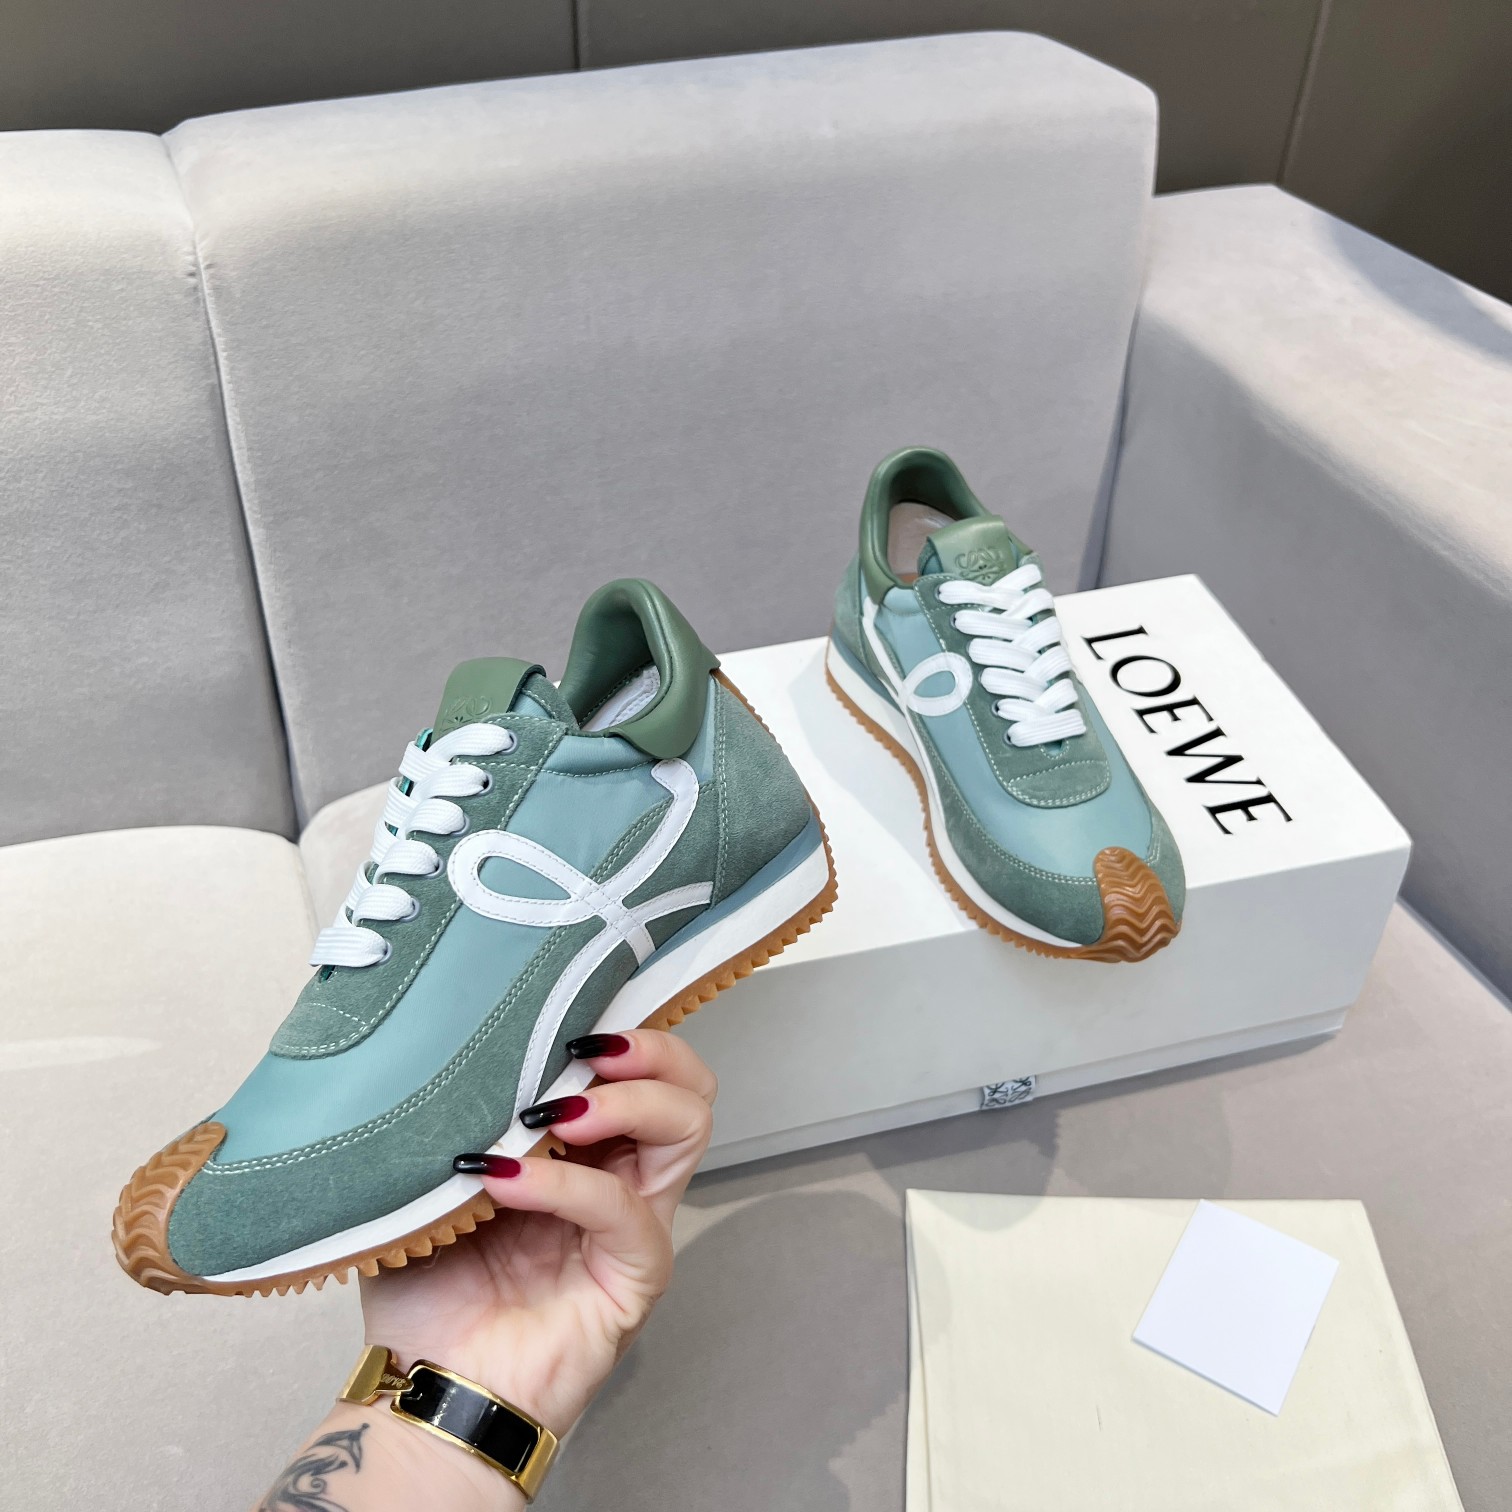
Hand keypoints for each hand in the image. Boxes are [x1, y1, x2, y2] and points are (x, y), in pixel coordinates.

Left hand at [362, 1028, 715, 1440]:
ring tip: (557, 1111)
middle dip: (649, 1051)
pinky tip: (506, 1180)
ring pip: (687, 1127)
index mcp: (583, 1147)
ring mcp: (633, 1225)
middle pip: (689, 1085)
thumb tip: (455, 1046)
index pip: (643, 1065)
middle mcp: (621, 1176)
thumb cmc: (427, 1288)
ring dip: (626, 1101)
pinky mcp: (634, 1276)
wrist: (420, 1388)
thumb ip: (458, 1119)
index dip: (622, 1028)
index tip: (565, 1013)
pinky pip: (622, 1210)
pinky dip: (566, 1183)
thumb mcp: (434, 1180)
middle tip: (584, 1051)